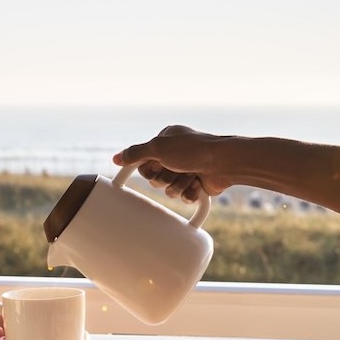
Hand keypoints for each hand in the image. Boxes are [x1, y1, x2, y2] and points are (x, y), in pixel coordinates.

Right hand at [114, 125, 234, 201]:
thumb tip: (116, 158)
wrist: (224, 163)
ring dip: (179, 184)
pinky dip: (190, 192)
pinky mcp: (196, 186)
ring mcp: (185, 171)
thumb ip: (135, 153)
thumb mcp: (158, 147)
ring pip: (169, 190)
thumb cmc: (192, 150)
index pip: (143, 163)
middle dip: (165, 177)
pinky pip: (183, 197)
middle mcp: (174, 156)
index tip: (156, 166)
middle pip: (155, 179)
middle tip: (176, 168)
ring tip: (191, 175)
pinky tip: (198, 183)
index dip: (148, 169)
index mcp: (165, 142)